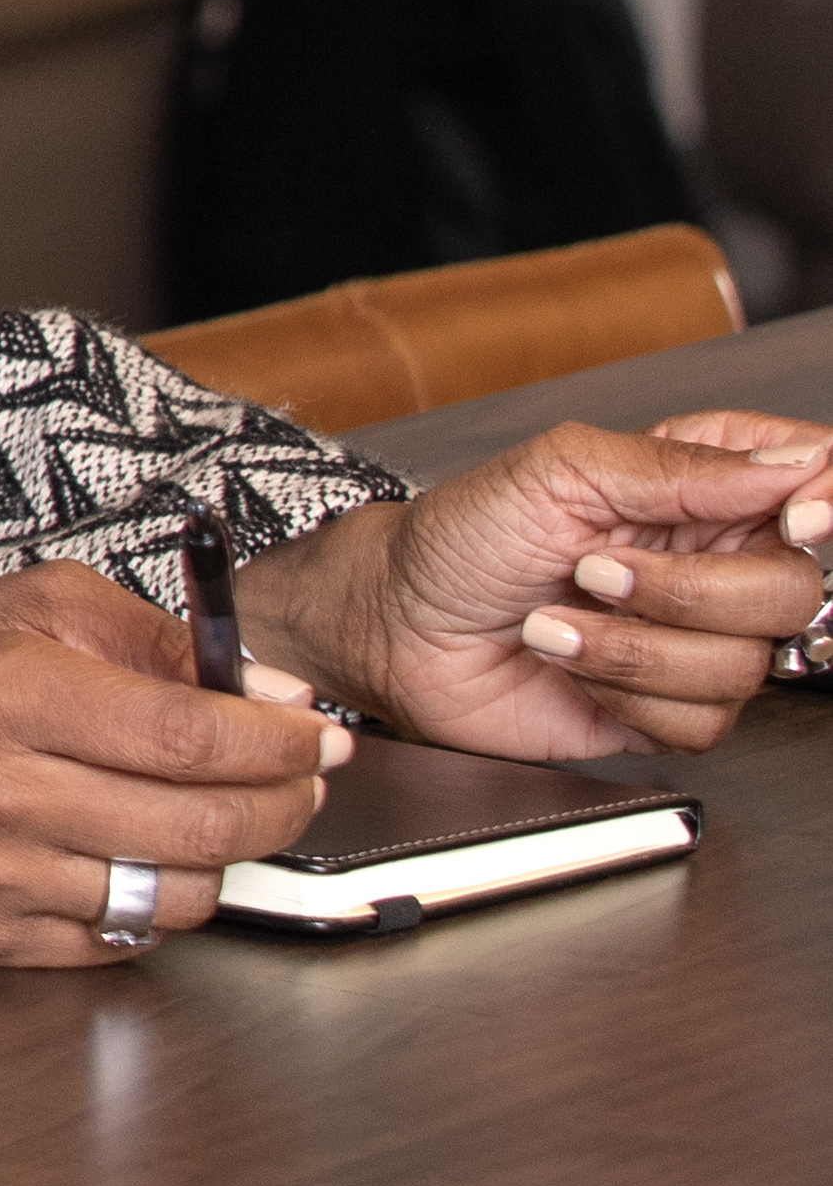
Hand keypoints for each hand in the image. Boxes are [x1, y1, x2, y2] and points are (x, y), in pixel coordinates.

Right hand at [0, 561, 339, 962]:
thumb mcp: (29, 607)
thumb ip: (155, 638)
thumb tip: (272, 697)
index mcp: (10, 692)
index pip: (191, 734)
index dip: (279, 742)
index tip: (320, 736)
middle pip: (202, 822)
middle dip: (284, 803)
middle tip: (302, 780)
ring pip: (177, 895)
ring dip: (223, 857)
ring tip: (212, 816)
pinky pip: (122, 941)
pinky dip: (154, 903)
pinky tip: (138, 856)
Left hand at [241, 425, 832, 758]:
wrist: (395, 622)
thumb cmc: (461, 536)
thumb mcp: (559, 470)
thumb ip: (680, 468)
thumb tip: (795, 463)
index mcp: (702, 489)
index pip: (819, 485)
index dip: (827, 505)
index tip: (795, 520)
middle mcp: (713, 565)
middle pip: (796, 593)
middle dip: (690, 591)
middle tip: (595, 571)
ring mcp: (695, 642)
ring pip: (748, 665)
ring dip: (633, 645)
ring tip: (555, 618)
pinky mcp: (667, 710)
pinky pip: (703, 722)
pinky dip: (625, 694)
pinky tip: (568, 662)